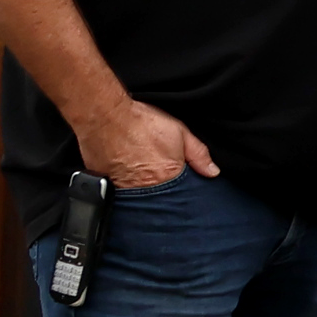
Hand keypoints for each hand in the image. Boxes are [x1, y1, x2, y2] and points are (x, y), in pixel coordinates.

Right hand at [78, 96, 219, 191]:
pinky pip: (115, 190)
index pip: (179, 195)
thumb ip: (198, 154)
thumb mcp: (180, 132)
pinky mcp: (102, 183)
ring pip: (136, 198)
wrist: (104, 116)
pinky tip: (122, 171)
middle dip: (161, 194)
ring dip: (140, 190)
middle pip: (157, 200)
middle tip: (157, 176)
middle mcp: (142, 187)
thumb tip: (213, 172)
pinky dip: (121, 185)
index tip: (180, 186)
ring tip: (139, 172)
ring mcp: (120, 188)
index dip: (181, 192)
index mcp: (165, 176)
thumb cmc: (141, 122)